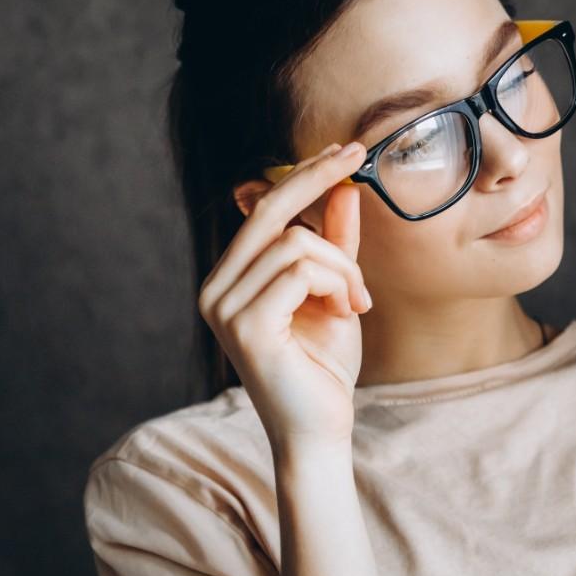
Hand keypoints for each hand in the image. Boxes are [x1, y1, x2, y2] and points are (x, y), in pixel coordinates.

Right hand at [197, 141, 373, 453]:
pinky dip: (339, 284)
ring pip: (297, 243)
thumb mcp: (337, 292)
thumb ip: (336, 244)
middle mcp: (216, 287)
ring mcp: (224, 306)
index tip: (346, 148)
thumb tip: (345, 189)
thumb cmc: (325, 365)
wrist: (320, 427)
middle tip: (359, 157)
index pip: (265, 207)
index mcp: (231, 277)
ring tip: (357, 301)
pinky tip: (348, 312)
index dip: (305, 174)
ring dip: (345, 268)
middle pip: (271, 208)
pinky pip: (301, 271)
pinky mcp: (243, 325)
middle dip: (319, 178)